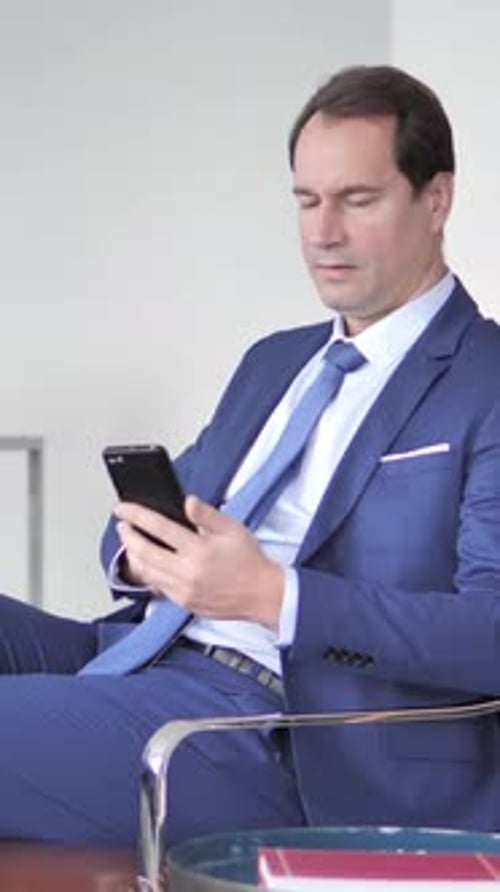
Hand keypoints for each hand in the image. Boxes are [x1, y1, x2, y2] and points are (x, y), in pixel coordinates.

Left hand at [114, 495, 284, 628]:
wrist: (262, 595)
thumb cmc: (249, 560)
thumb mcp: (233, 528)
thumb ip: (207, 515)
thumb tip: (187, 502)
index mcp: (200, 550)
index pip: (159, 528)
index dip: (137, 515)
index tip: (123, 508)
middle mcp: (188, 572)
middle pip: (145, 552)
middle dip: (128, 536)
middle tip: (122, 524)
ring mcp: (184, 590)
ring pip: (146, 571)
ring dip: (133, 554)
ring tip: (131, 541)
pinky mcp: (184, 602)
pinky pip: (157, 586)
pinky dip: (147, 571)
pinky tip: (147, 562)